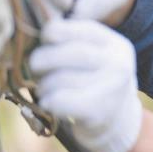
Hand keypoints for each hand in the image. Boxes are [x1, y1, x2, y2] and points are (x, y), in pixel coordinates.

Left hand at [29, 19, 141, 151]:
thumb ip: (73, 42)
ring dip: (43, 84)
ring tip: (43, 89)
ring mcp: (111, 88)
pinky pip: (61, 100)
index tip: (43, 39)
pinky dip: (48, 101)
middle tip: (34, 66)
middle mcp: (118, 63)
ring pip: (61, 78)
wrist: (118, 122)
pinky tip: (48, 103)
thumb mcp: (96, 57)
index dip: (55, 31)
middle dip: (44, 58)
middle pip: (72, 53)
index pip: (83, 29)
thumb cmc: (96, 83)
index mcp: (116, 45)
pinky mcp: (99, 111)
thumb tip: (34, 32)